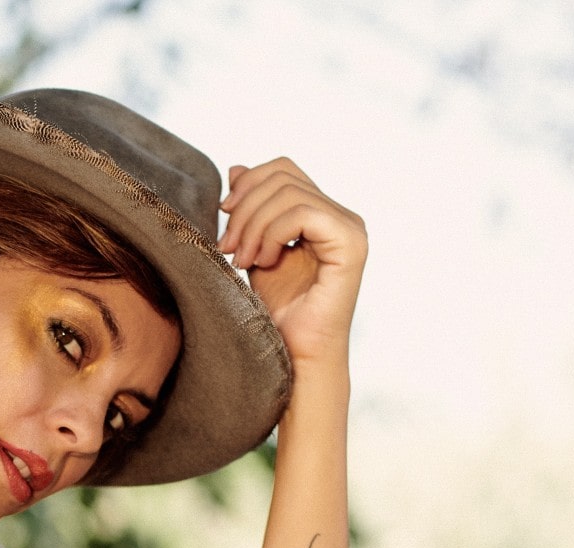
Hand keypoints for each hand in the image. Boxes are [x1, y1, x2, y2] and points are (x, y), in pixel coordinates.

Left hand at [217, 158, 366, 368]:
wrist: (292, 353)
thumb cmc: (276, 310)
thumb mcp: (252, 249)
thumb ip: (249, 211)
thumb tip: (236, 168)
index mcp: (321, 213)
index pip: (283, 171)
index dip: (248, 184)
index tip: (222, 215)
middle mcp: (341, 216)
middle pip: (283, 177)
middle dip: (244, 208)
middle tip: (227, 247)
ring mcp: (350, 228)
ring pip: (289, 194)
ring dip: (253, 226)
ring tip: (242, 260)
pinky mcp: (350, 245)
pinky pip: (303, 214)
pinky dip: (272, 234)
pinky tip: (264, 261)